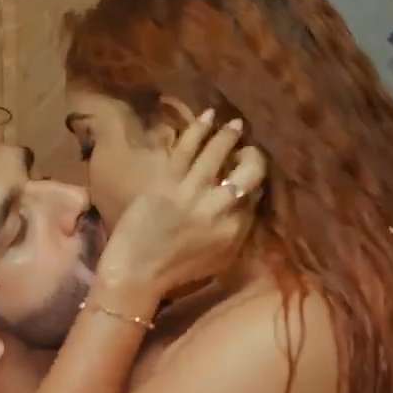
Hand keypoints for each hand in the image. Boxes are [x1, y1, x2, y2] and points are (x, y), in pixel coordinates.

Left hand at [94, 110, 266, 300]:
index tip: (249, 171)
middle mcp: (220, 210)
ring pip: (218, 153)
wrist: (136, 275)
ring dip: (228, 135)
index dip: (255, 180)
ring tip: (233, 123)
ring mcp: (193, 193)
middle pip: (248, 172)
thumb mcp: (218, 260)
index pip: (255, 196)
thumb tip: (245, 205)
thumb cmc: (175, 273)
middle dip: (252, 156)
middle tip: (247, 148)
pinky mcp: (168, 182)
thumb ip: (235, 232)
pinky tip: (208, 117)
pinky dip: (198, 129)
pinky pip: (187, 149)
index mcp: (235, 231)